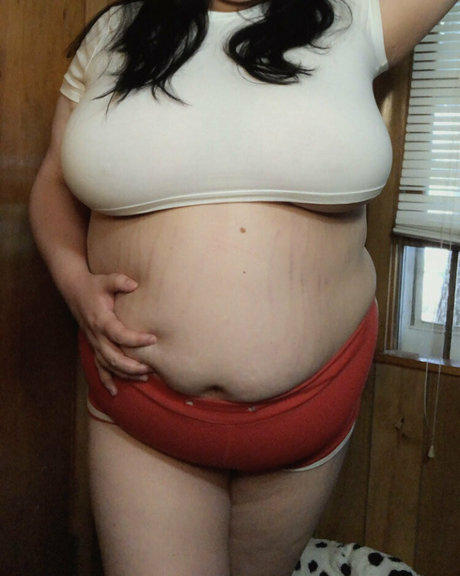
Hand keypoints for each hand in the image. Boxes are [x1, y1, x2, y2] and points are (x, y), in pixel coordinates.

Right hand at [68, 272, 156, 394]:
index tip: (153, 339)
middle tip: (152, 368)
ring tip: (146, 377)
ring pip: (108, 365)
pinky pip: (99, 367)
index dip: (135, 339)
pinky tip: (115, 392)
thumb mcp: (106, 279)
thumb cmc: (94, 284)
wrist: (74, 289)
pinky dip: (106, 380)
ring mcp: (94, 342)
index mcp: (101, 320)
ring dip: (126, 374)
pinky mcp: (94, 345)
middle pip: (113, 357)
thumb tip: (134, 284)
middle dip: (132, 366)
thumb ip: (119, 281)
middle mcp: (96, 335)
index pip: (119, 334)